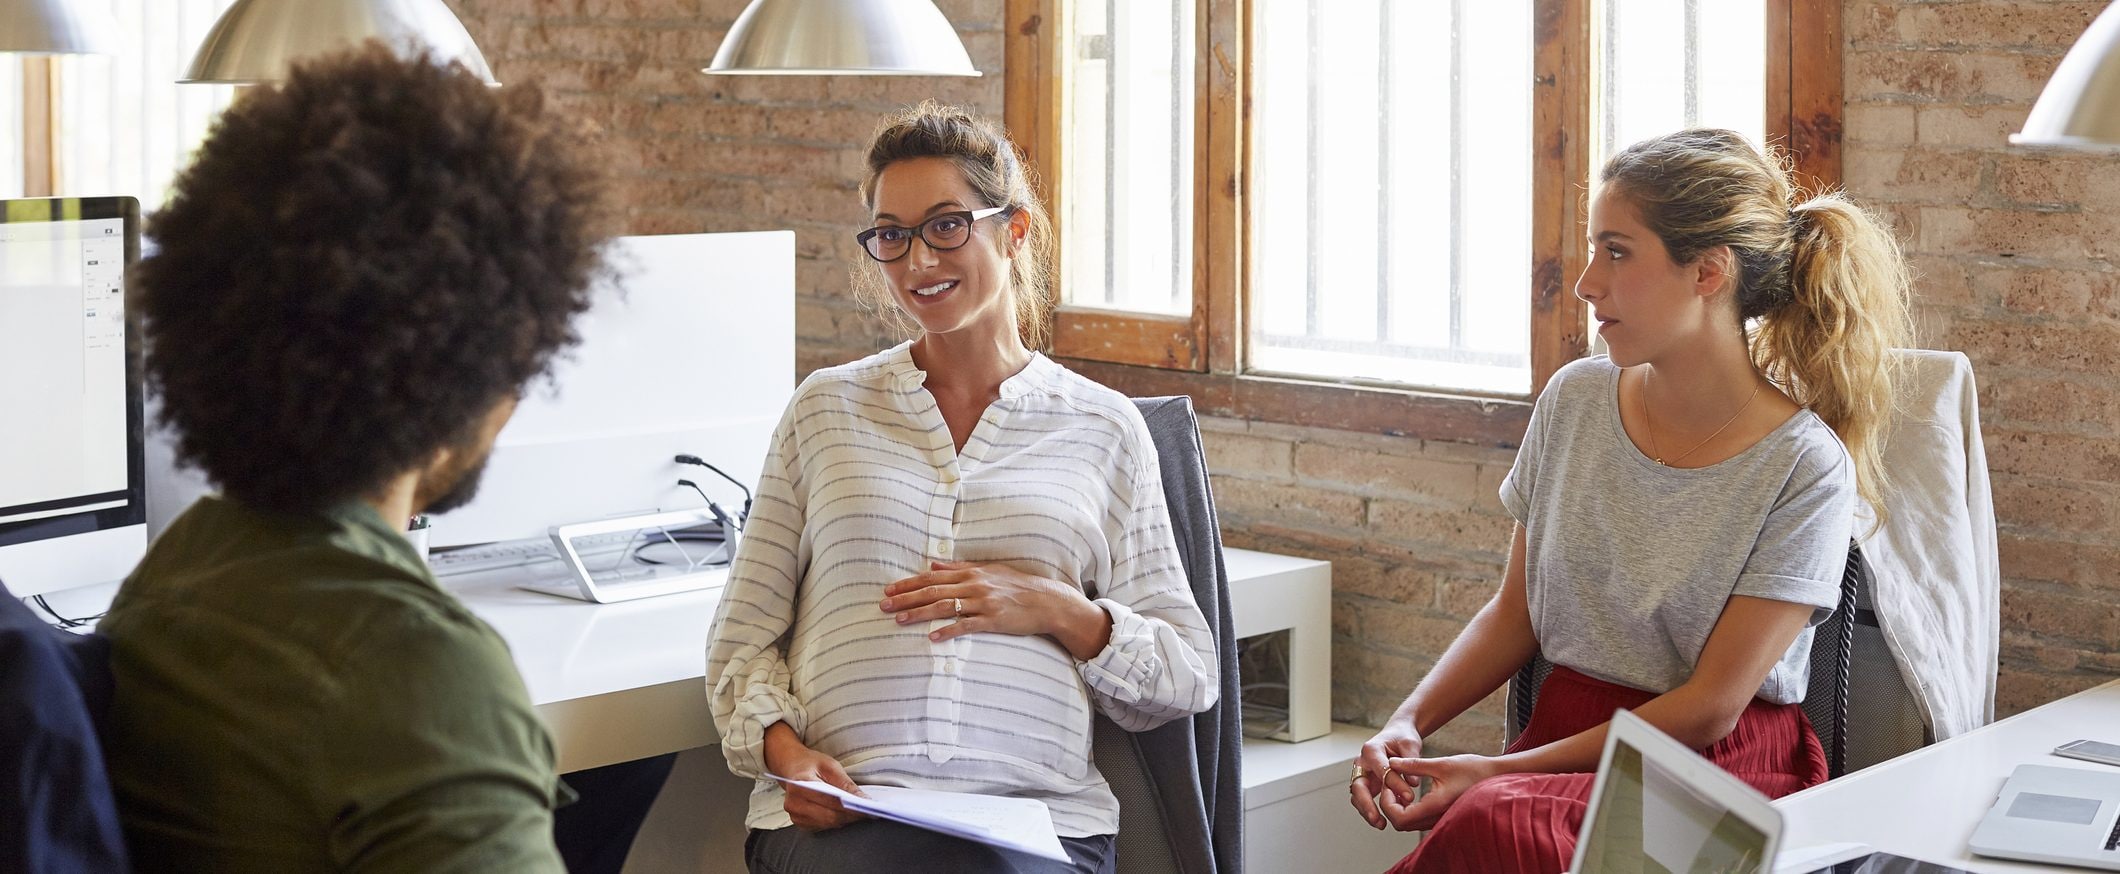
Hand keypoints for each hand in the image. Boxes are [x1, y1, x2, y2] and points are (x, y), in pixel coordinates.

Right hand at [762, 723, 866, 831]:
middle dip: (851, 815)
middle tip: (869, 812)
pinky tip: (846, 815)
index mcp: (800, 785)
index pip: (830, 800)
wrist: (792, 767)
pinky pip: (822, 826)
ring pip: (827, 824)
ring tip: (860, 813)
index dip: (850, 806)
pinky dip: (836, 821)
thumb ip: (845, 783)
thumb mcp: (830, 766)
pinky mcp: (799, 822)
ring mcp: (794, 815)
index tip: (867, 807)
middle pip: (829, 816)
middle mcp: (793, 803)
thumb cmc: (811, 764)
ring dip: (845, 820)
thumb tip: (862, 799)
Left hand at [879, 560, 1112, 658]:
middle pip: (933, 591)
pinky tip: (932, 637)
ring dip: (919, 613)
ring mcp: (983, 602)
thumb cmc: (1016, 585)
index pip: (932, 577)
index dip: (909, 583)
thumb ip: (959, 566)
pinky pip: (966, 626)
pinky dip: (948, 631)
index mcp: (971, 572)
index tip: (889, 589)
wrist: (1046, 600)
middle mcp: (974, 585)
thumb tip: (933, 562)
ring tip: (899, 620)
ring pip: (944, 607)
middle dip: (906, 598)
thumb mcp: (988, 570)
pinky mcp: (993, 620)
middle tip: (884, 605)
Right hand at [1351, 718, 1423, 828]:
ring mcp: (1362, 774)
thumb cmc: (1402, 737)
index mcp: (1372, 750)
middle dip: (1367, 805)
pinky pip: (1363, 799)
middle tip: (1378, 819)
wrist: (1397, 734)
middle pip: (1358, 786)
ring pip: (1357, 796)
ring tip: (1381, 824)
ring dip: (1366, 811)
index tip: (1410, 797)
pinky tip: (1382, 821)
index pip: (1382, 770)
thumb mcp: (1410, 744)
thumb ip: (1411, 761)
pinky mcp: (1366, 783)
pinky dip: (1370, 811)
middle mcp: (1362, 762)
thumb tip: (1413, 784)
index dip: (1395, 784)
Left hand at [1379, 754, 1504, 832]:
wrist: (1495, 776)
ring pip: (1409, 824)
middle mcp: (1437, 818)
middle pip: (1401, 824)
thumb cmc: (1472, 769)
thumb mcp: (1441, 763)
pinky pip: (1418, 820)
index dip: (1387, 803)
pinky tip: (1410, 793)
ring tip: (1398, 787)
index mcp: (1435, 805)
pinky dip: (1408, 809)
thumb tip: (1391, 763)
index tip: (1388, 786)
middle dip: (1390, 806)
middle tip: (1390, 786)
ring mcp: (1440, 820)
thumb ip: (1414, 764)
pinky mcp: (1442, 817)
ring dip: (1399, 808)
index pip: (1399, 818)